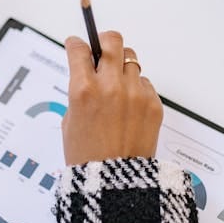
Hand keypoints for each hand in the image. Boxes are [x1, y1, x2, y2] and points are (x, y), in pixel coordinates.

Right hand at [62, 31, 162, 165]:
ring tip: (116, 83)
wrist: (115, 182)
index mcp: (83, 90)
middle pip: (112, 41)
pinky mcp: (153, 105)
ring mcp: (135, 94)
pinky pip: (145, 84)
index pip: (80, 49)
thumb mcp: (70, 120)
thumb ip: (79, 92)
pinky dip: (136, 89)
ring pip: (131, 60)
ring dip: (121, 67)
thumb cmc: (87, 157)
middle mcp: (110, 87)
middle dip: (104, 40)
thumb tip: (87, 74)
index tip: (77, 44)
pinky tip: (129, 106)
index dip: (76, 44)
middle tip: (102, 46)